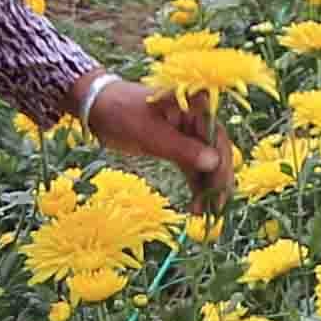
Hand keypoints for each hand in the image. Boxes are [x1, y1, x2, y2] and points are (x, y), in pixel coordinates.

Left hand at [81, 72, 234, 207]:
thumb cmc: (123, 112)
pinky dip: (195, 186)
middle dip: (217, 181)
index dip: (222, 163)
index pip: (218, 137)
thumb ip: (182, 148)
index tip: (220, 189)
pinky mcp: (176, 147)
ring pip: (205, 164)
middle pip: (216, 152)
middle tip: (216, 208)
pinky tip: (196, 206)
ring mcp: (187, 135)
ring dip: (207, 188)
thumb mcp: (151, 132)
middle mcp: (196, 121)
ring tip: (205, 213)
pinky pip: (192, 168)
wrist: (97, 108)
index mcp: (194, 108)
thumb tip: (214, 163)